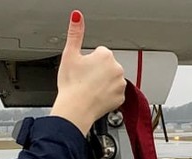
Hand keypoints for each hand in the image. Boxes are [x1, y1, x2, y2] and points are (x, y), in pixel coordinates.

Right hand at [50, 10, 126, 133]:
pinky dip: (106, 96)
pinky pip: (114, 94)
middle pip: (106, 66)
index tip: (81, 70)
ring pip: (111, 79)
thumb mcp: (69, 55)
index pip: (98, 53)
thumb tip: (77, 16)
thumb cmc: (71, 85)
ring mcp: (120, 83)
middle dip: (97, 71)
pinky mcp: (121, 98)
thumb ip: (75, 33)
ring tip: (89, 89)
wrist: (75, 109)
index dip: (88, 62)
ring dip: (102, 83)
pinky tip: (96, 97)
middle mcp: (117, 67)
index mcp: (105, 55)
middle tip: (84, 80)